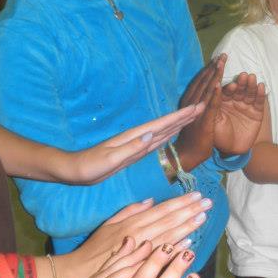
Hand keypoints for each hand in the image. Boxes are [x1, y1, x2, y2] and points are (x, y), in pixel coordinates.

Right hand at [55, 192, 211, 277]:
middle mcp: (137, 234)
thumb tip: (151, 200)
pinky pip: (160, 256)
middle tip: (208, 202)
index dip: (180, 202)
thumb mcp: (109, 224)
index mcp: (132, 223)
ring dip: (187, 226)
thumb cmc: (94, 249)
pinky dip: (176, 248)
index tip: (197, 195)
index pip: (161, 210)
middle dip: (189, 211)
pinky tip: (190, 243)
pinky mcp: (139, 267)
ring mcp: (139, 251)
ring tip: (203, 218)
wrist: (78, 274)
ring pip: (168, 236)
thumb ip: (130, 211)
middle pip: (168, 220)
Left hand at [57, 105, 200, 184]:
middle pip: (166, 124)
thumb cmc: (91, 165)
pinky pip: (156, 142)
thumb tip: (152, 135)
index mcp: (134, 137)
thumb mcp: (110, 159)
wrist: (76, 170)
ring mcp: (136, 144)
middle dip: (183, 116)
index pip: (162, 124)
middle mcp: (138, 137)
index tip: (196, 108)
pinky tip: (171, 134)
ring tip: (192, 116)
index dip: (180, 117)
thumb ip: (131, 148)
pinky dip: (167, 136)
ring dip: (178, 124)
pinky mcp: (134, 152)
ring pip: (163, 131)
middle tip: (202, 107)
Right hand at [175, 56, 226, 167]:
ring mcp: (195, 111)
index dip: (208, 69)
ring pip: (206, 89)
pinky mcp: (202, 120)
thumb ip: (197, 103)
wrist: (188, 154)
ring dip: (214, 75)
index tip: (217, 58)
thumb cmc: (192, 134)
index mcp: (190, 101)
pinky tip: (219, 83)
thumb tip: (205, 91)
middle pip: (203, 81)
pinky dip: (214, 93)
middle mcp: (191, 103)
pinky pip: (209, 104)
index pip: (200, 82)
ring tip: (221, 62)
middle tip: (223, 55)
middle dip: (213, 67)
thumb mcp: (193, 115)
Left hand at [214, 72, 265, 155]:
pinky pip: (259, 101)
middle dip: (241, 82)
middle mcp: (234, 101)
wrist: (231, 150)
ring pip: (249, 93)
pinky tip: (261, 87)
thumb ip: (213, 104)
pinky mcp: (257, 112)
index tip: (231, 84)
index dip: (229, 87)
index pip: (226, 91)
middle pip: (239, 89)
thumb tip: (214, 87)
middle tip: (243, 76)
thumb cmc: (218, 136)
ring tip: (252, 78)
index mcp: (222, 102)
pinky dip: (260, 94)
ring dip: (251, 85)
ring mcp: (246, 106)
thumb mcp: (213, 120)